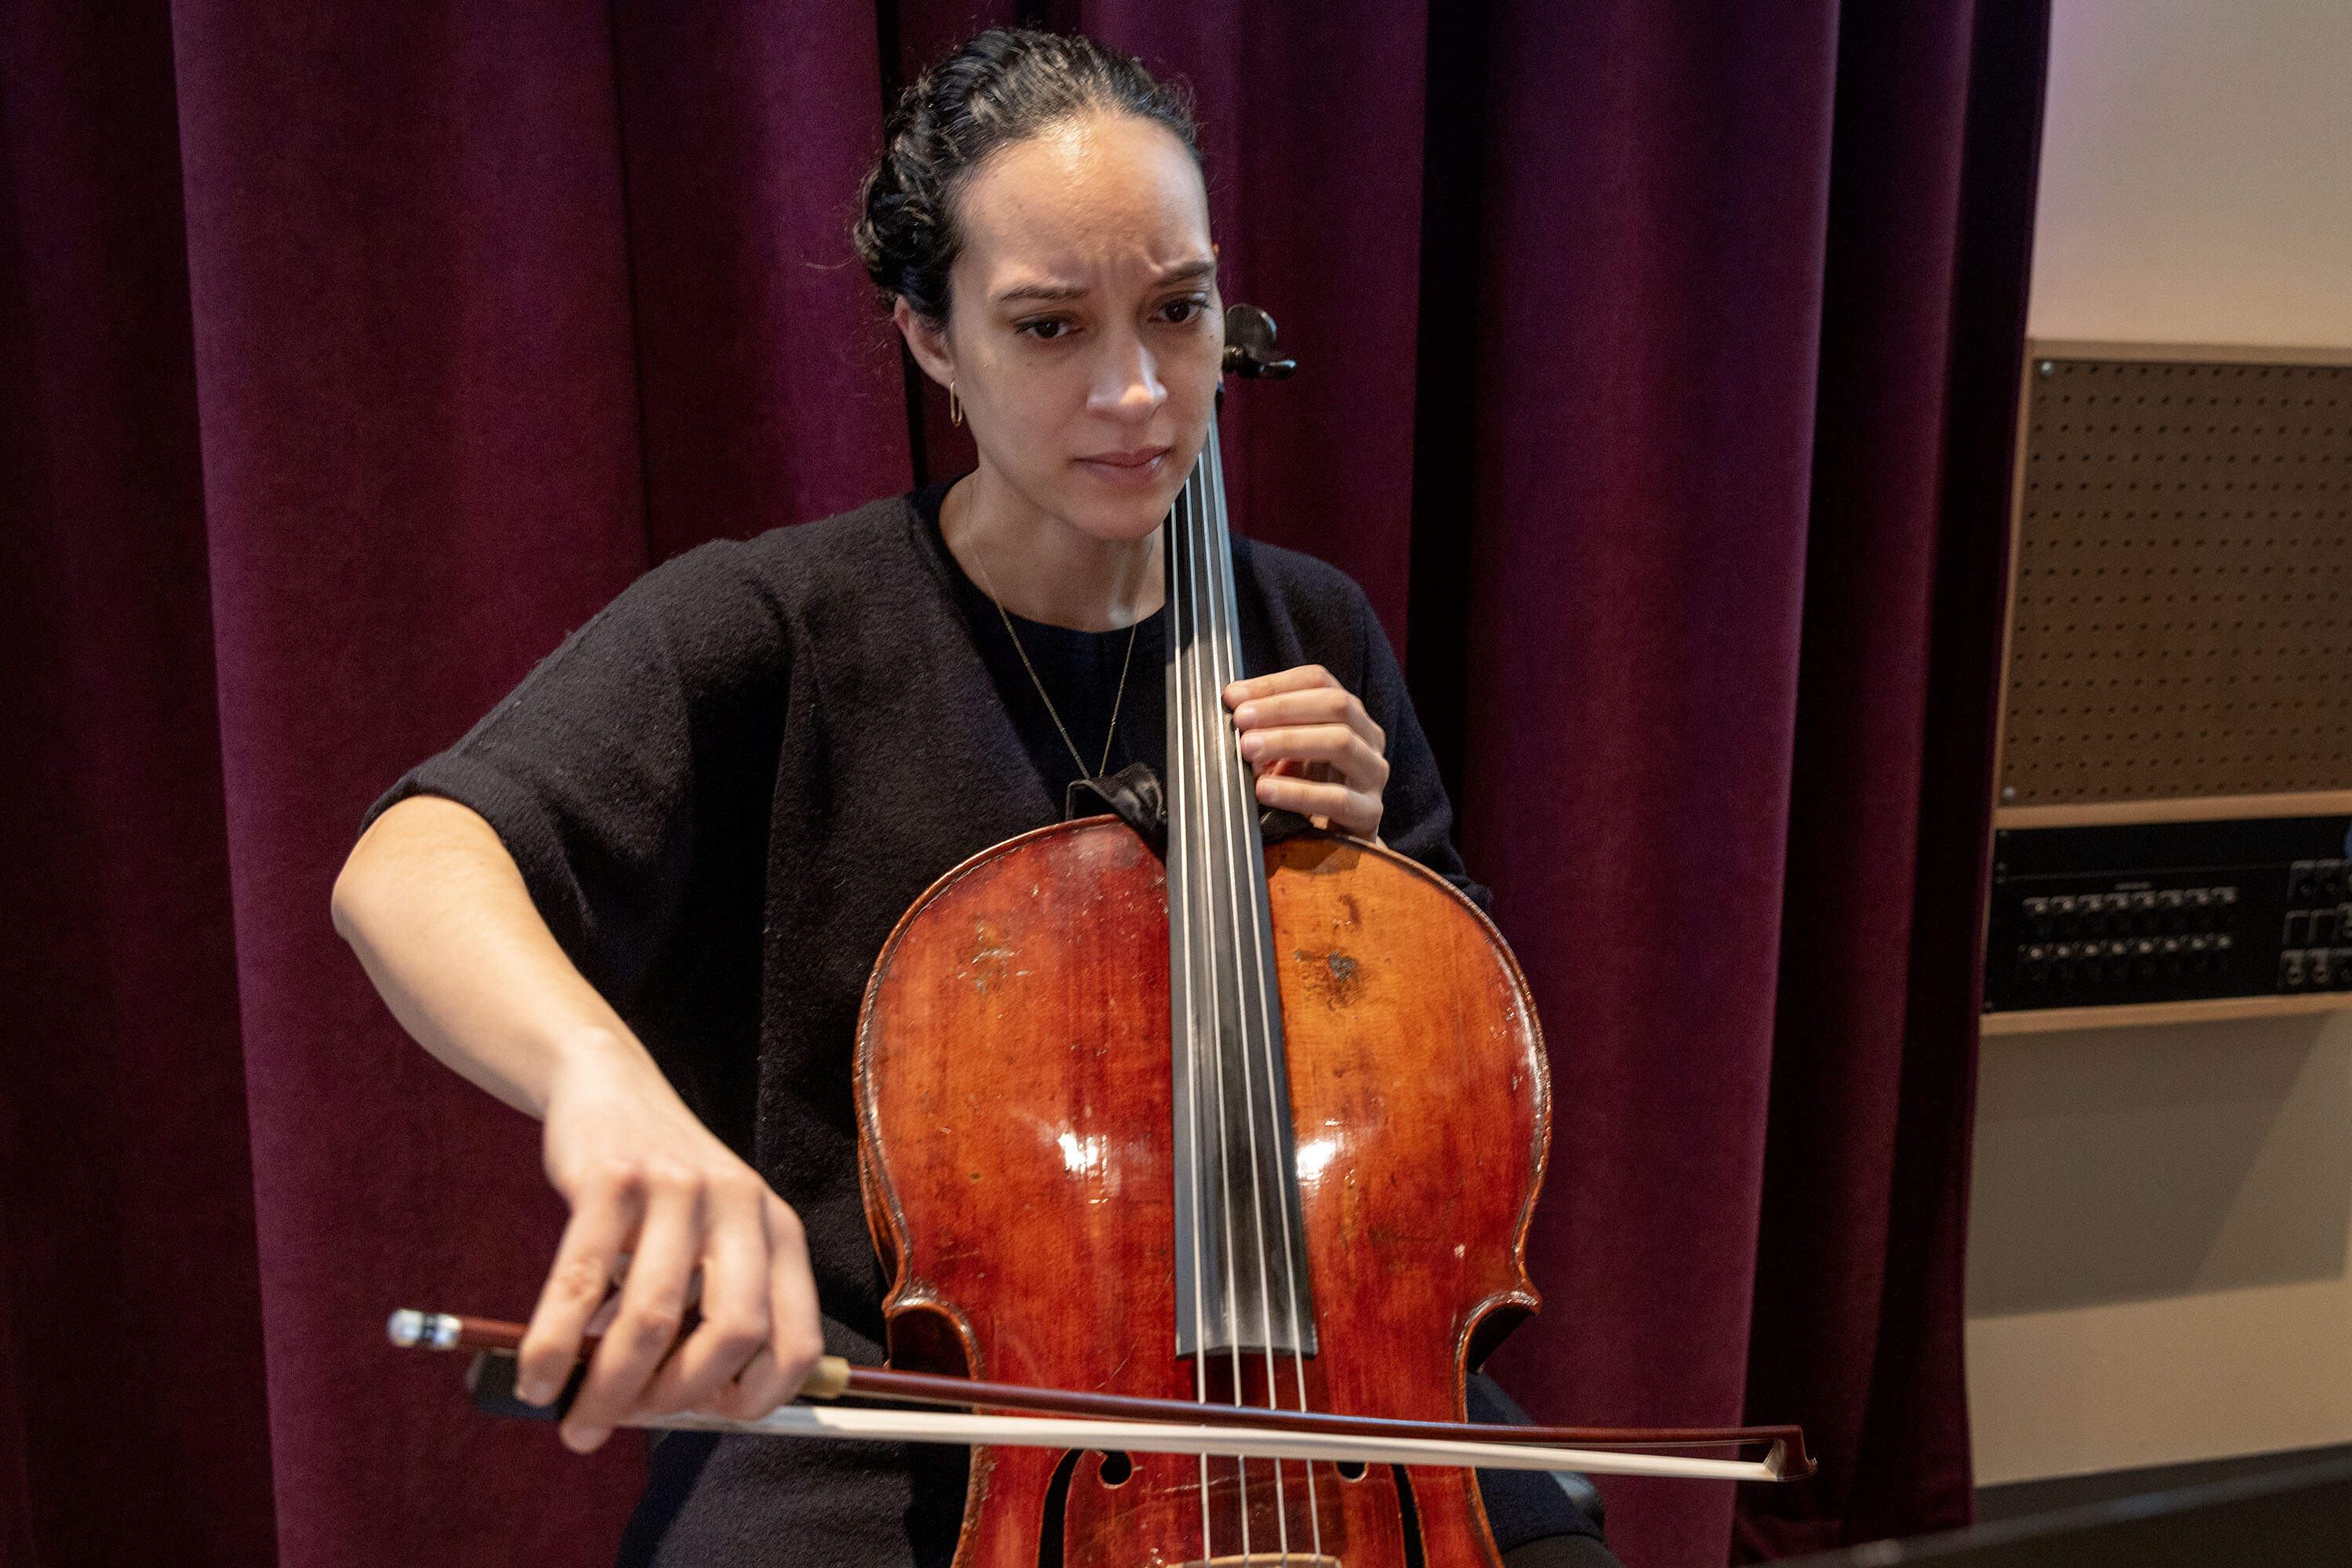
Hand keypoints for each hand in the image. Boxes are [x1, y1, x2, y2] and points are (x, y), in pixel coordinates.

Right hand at [513, 1033, 824, 1452]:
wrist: (610, 1087)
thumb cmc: (663, 1190)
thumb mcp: (713, 1235)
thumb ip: (710, 1310)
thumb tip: (673, 1413)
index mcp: (778, 1232)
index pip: (798, 1342)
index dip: (759, 1398)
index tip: (709, 1415)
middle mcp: (742, 1207)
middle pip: (734, 1333)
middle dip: (677, 1398)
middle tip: (630, 1420)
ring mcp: (678, 1189)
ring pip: (653, 1318)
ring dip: (609, 1388)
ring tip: (577, 1419)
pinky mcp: (612, 1180)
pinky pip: (581, 1284)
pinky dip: (554, 1347)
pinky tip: (536, 1378)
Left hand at [1224, 665, 1388, 839]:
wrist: (1335, 842)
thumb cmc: (1308, 787)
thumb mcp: (1289, 751)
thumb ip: (1267, 727)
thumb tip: (1231, 706)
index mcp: (1350, 714)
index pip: (1318, 681)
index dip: (1274, 684)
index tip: (1234, 697)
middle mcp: (1369, 738)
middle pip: (1335, 705)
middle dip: (1281, 709)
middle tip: (1240, 721)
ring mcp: (1373, 774)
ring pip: (1341, 742)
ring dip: (1289, 741)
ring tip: (1249, 750)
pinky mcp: (1369, 812)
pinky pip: (1337, 798)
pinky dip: (1298, 792)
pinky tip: (1266, 791)